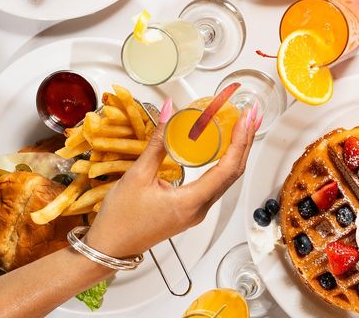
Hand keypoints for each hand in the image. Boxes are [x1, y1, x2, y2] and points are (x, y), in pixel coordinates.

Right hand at [85, 103, 258, 258]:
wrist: (107, 248)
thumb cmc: (120, 219)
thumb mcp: (138, 175)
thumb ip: (158, 141)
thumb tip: (169, 109)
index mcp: (191, 203)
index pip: (228, 168)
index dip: (240, 140)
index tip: (245, 118)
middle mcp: (199, 209)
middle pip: (233, 173)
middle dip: (245, 141)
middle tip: (251, 115)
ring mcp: (196, 211)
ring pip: (227, 179)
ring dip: (237, 151)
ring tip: (242, 126)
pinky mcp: (190, 210)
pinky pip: (216, 183)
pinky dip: (224, 162)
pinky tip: (224, 147)